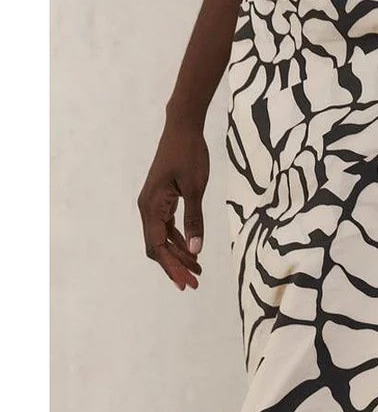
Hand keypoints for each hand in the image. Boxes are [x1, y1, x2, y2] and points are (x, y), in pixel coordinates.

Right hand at [137, 117, 208, 290]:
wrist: (183, 128)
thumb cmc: (189, 154)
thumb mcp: (196, 188)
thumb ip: (195, 219)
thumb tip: (196, 250)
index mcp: (151, 206)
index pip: (157, 246)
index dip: (171, 267)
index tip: (185, 283)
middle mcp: (147, 207)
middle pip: (158, 246)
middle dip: (175, 266)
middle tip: (194, 283)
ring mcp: (154, 204)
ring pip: (162, 238)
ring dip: (178, 254)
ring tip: (197, 271)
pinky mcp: (163, 199)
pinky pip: (167, 226)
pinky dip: (179, 240)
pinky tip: (192, 250)